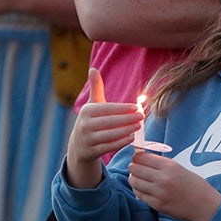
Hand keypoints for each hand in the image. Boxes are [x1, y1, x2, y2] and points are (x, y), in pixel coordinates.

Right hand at [65, 68, 140, 188]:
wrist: (78, 145)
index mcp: (86, 111)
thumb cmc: (90, 120)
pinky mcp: (91, 152)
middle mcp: (84, 125)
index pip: (106, 109)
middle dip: (127, 119)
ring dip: (126, 130)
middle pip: (110, 122)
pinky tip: (131, 138)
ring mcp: (87, 140)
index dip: (122, 108)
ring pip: (110, 135)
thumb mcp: (92, 104)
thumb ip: (95, 87)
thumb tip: (93, 68)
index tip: (136, 107)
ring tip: (139, 126)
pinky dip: (121, 143)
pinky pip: (108, 147)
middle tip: (141, 116)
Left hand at [128, 150, 220, 220]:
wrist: (205, 206)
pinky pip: (140, 195)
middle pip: (136, 168)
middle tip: (134, 167)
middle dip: (133, 167)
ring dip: (133, 178)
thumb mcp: (180, 168)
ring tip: (135, 177)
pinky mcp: (157, 205)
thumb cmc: (195, 186)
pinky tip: (140, 188)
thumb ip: (162, 165)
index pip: (143, 157)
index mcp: (170, 166)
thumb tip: (144, 160)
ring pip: (135, 182)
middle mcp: (163, 178)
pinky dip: (137, 190)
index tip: (136, 157)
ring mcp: (159, 193)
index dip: (137, 157)